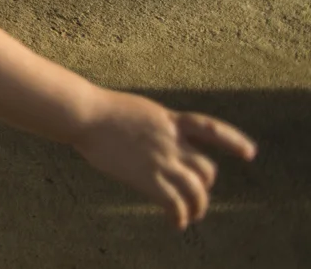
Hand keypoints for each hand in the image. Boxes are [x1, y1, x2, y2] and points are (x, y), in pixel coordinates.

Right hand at [72, 90, 255, 228]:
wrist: (85, 114)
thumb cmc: (102, 111)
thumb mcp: (140, 111)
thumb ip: (157, 126)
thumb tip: (160, 140)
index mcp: (170, 120)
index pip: (212, 129)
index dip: (233, 142)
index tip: (250, 154)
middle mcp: (173, 141)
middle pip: (206, 169)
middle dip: (203, 185)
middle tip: (195, 196)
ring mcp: (162, 159)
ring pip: (196, 190)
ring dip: (197, 207)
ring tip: (190, 216)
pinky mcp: (148, 177)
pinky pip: (174, 204)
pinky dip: (179, 217)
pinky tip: (175, 223)